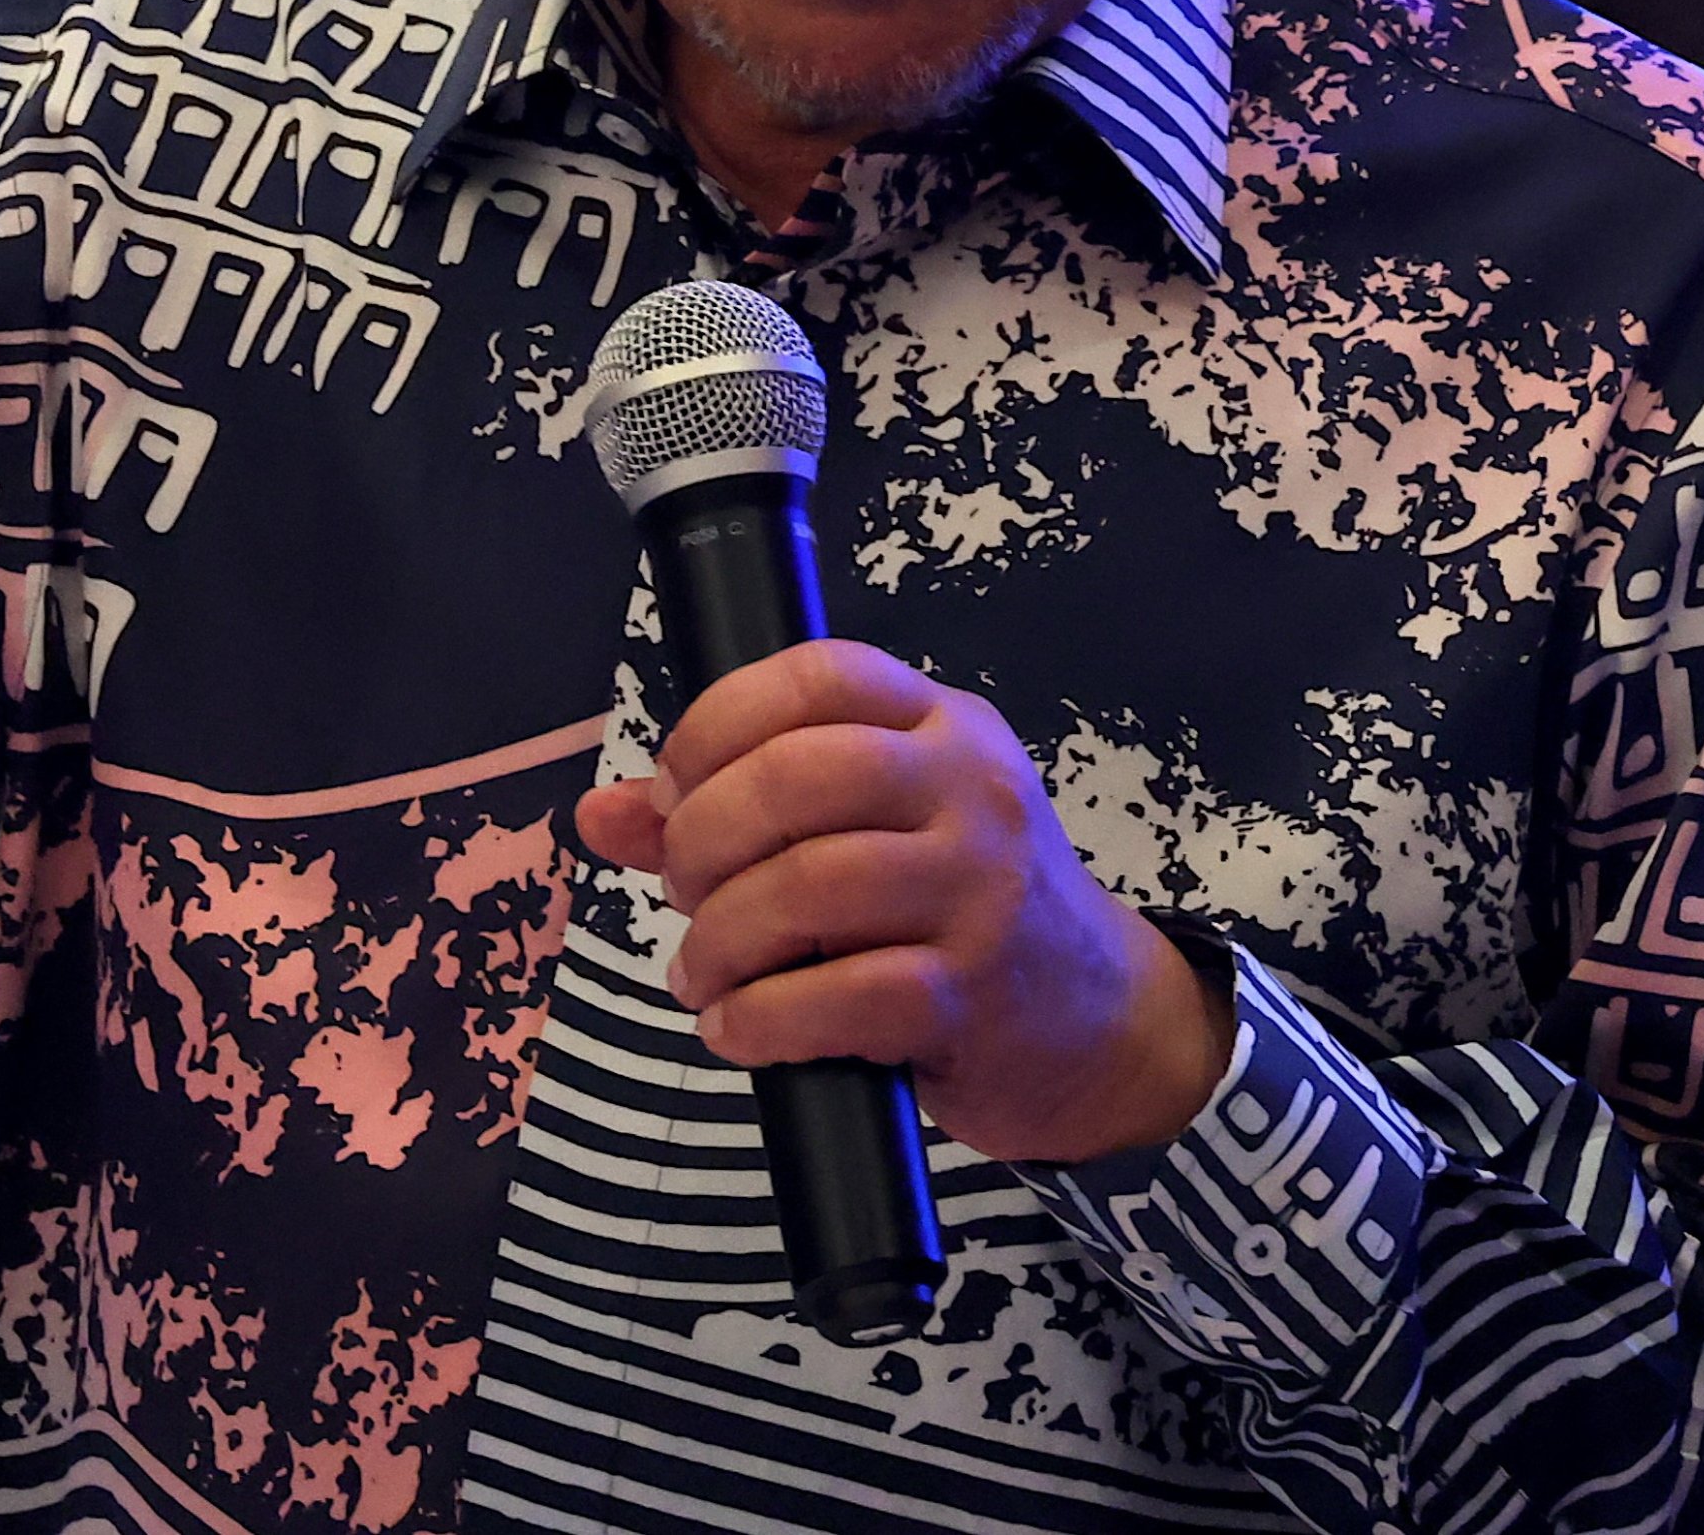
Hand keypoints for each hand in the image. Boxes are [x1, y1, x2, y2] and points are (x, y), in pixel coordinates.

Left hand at [575, 641, 1233, 1163]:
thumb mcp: (876, 833)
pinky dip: (758, 1019)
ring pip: (807, 887)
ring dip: (720, 939)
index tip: (674, 787)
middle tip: (686, 892)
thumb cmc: (962, 915)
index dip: (717, 722)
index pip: (819, 675)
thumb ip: (736, 812)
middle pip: (797, 776)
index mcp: (945, 725)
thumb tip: (602, 813)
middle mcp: (972, 790)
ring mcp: (980, 889)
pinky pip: (837, 996)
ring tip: (702, 973)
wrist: (1101, 1026)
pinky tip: (737, 1028)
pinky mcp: (974, 992)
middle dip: (704, 839)